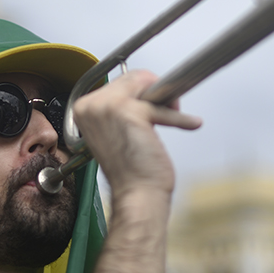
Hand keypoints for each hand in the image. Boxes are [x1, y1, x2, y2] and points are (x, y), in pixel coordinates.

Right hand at [72, 70, 201, 197]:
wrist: (135, 195)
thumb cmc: (130, 170)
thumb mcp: (116, 130)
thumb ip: (121, 107)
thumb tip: (146, 86)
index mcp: (83, 108)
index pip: (117, 82)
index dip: (140, 91)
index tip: (153, 101)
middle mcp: (91, 105)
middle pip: (132, 77)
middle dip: (154, 91)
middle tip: (167, 109)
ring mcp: (107, 107)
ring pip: (146, 83)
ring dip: (165, 100)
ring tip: (174, 113)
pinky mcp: (130, 112)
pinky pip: (162, 106)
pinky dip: (179, 118)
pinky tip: (191, 123)